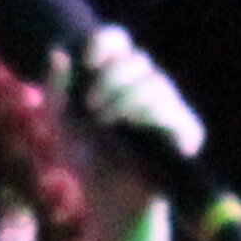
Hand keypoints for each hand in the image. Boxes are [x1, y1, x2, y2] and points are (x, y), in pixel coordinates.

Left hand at [58, 24, 202, 160]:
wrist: (107, 200)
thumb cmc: (85, 161)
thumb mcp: (60, 125)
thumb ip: (54, 90)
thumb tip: (58, 52)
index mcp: (116, 77)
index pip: (118, 40)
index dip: (105, 41)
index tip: (88, 59)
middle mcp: (145, 85)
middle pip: (136, 59)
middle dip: (110, 79)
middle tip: (91, 107)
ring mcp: (168, 106)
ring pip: (154, 82)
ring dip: (125, 98)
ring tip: (105, 122)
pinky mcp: (185, 130)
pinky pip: (172, 109)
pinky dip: (149, 113)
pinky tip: (131, 126)